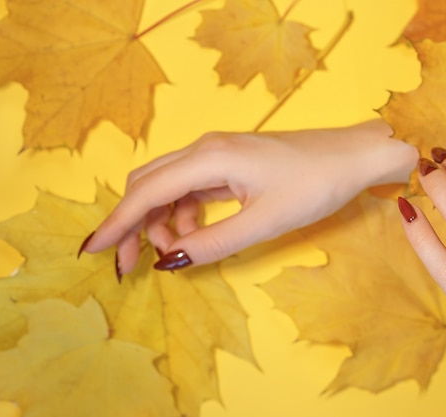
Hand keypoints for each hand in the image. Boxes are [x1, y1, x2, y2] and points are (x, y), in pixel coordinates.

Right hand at [82, 120, 417, 273]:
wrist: (354, 156)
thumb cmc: (317, 183)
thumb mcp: (265, 221)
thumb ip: (214, 242)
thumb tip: (170, 261)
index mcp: (210, 158)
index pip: (146, 192)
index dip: (116, 223)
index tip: (92, 251)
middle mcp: (206, 149)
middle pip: (148, 185)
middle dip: (133, 224)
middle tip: (131, 265)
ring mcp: (217, 153)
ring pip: (168, 186)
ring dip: (161, 221)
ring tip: (177, 252)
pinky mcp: (230, 162)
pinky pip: (191, 187)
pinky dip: (183, 213)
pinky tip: (197, 233)